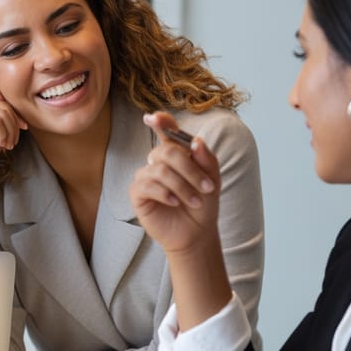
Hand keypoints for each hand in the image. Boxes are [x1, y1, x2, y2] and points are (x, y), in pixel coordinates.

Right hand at [0, 84, 27, 185]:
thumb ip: (2, 113)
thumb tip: (3, 92)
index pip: (3, 99)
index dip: (16, 114)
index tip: (23, 128)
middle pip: (4, 106)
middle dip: (14, 126)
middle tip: (12, 143)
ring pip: (2, 114)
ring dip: (10, 132)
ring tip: (7, 145)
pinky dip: (3, 134)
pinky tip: (0, 144)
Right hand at [129, 112, 220, 253]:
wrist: (196, 232)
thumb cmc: (202, 204)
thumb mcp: (212, 180)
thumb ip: (206, 159)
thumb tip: (196, 141)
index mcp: (176, 154)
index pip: (165, 131)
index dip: (160, 122)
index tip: (154, 117)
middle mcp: (158, 162)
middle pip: (167, 151)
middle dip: (190, 169)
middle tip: (207, 187)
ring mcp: (146, 177)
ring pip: (160, 170)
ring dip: (182, 186)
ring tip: (196, 201)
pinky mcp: (138, 194)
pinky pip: (147, 185)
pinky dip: (164, 193)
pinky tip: (174, 202)